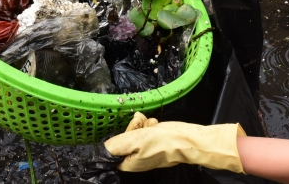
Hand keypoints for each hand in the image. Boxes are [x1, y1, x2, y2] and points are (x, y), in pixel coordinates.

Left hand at [105, 112, 244, 172]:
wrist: (187, 140)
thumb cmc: (163, 143)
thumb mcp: (136, 140)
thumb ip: (116, 145)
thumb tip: (101, 150)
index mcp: (128, 164)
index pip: (111, 151)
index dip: (117, 138)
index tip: (127, 131)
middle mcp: (134, 159)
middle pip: (123, 140)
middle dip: (131, 128)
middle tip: (140, 124)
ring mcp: (144, 151)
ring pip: (134, 132)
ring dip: (140, 125)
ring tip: (150, 124)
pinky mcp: (152, 142)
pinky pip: (144, 131)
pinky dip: (148, 125)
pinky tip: (155, 124)